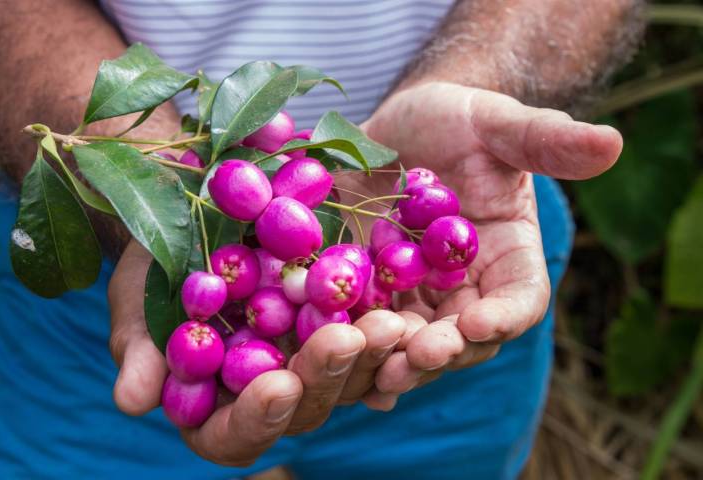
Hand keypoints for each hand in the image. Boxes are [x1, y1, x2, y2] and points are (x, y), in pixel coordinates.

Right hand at [108, 241, 405, 465]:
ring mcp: (310, 361)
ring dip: (372, 357)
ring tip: (390, 323)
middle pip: (303, 409)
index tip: (275, 385)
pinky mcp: (342, 326)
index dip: (256, 419)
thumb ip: (140, 348)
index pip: (233, 435)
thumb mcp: (139, 297)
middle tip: (348, 340)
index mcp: (214, 404)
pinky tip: (412, 317)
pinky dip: (394, 336)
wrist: (198, 217)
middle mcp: (269, 392)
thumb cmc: (157, 266)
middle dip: (325, 376)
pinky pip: (375, 341)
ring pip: (349, 379)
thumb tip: (132, 400)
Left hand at [335, 82, 621, 405]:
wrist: (403, 127)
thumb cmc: (460, 120)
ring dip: (394, 360)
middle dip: (443, 351)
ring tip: (374, 370)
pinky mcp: (371, 289)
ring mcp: (417, 294)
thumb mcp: (496, 123)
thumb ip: (545, 139)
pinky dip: (353, 346)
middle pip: (464, 336)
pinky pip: (364, 325)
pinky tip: (331, 359)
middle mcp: (467, 286)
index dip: (505, 316)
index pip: (520, 297)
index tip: (480, 323)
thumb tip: (612, 143)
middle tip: (418, 357)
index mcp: (508, 255)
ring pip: (411, 341)